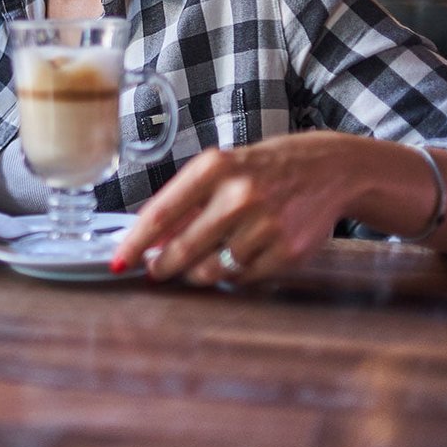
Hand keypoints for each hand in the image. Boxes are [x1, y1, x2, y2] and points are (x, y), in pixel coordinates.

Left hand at [112, 131, 362, 285]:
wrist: (328, 169)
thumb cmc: (261, 169)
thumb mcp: (221, 170)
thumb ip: (185, 202)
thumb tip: (148, 241)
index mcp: (214, 168)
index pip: (161, 213)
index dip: (135, 243)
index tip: (119, 260)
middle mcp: (240, 195)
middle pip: (183, 249)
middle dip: (162, 266)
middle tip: (155, 272)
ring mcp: (266, 225)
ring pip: (212, 269)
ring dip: (197, 273)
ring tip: (196, 266)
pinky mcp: (288, 251)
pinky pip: (244, 278)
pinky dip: (233, 276)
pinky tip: (234, 261)